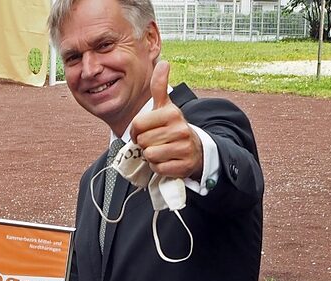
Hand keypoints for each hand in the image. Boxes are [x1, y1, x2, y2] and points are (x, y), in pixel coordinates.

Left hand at [128, 61, 202, 180]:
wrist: (195, 148)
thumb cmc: (173, 127)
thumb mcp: (166, 106)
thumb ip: (159, 86)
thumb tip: (163, 62)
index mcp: (172, 113)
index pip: (138, 125)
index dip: (136, 131)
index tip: (143, 131)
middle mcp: (180, 129)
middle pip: (143, 141)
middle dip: (145, 144)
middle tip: (157, 141)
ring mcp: (183, 148)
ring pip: (150, 155)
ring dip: (152, 156)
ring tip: (162, 150)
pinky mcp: (183, 165)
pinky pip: (158, 168)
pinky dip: (159, 167)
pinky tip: (168, 160)